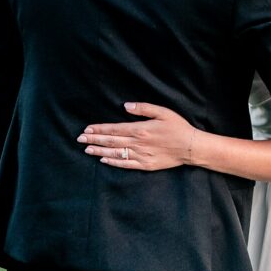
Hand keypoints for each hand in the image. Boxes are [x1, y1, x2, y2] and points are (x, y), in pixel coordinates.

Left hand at [77, 103, 196, 170]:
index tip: (87, 129)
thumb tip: (125, 106)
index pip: (114, 129)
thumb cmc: (178, 127)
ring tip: (87, 149)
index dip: (99, 129)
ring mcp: (141, 155)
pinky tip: (103, 160)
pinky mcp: (145, 165)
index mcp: (140, 129)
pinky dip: (113, 162)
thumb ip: (143, 108)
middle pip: (111, 141)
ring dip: (99, 151)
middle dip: (94, 139)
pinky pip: (125, 164)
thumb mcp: (163, 112)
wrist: (191, 147)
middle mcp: (138, 143)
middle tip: (79, 139)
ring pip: (115, 153)